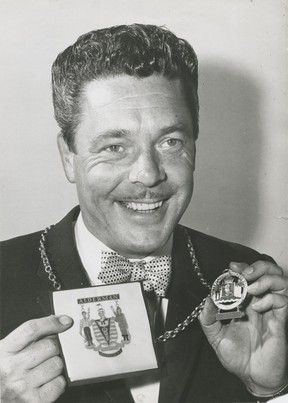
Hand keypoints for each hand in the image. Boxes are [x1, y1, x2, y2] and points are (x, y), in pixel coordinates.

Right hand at [0, 315, 72, 402]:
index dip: (52, 323)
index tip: (65, 321)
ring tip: (45, 369)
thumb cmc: (3, 374)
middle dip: (54, 347)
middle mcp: (12, 368)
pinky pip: (59, 383)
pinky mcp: (34, 401)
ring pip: (57, 364)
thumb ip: (28, 338)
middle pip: (49, 346)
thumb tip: (56, 323)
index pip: (31, 329)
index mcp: (4, 351)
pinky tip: (48, 382)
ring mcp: (22, 386)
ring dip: (56, 365)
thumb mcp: (7, 352)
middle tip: (47, 354)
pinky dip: (58, 382)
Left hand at [199, 261, 287, 396]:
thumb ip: (208, 318)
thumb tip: (207, 299)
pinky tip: (258, 308)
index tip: (232, 268)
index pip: (251, 275)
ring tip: (251, 289)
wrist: (252, 378)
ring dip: (265, 279)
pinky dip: (270, 298)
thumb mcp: (216, 337)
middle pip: (270, 272)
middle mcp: (261, 303)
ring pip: (280, 282)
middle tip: (245, 274)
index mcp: (246, 303)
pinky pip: (283, 301)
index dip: (243, 267)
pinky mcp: (280, 322)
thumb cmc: (238, 358)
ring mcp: (272, 311)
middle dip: (258, 267)